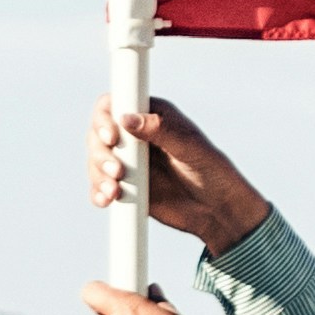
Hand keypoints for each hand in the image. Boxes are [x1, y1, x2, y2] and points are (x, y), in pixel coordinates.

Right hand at [89, 95, 263, 253]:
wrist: (217, 208)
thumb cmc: (211, 169)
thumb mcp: (189, 146)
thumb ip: (160, 130)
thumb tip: (126, 118)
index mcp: (150, 116)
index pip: (115, 105)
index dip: (104, 118)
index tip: (111, 137)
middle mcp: (134, 137)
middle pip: (98, 135)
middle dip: (101, 153)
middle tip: (117, 171)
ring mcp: (127, 162)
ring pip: (96, 161)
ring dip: (98, 175)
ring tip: (113, 192)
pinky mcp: (124, 187)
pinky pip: (101, 187)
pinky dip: (98, 193)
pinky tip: (105, 200)